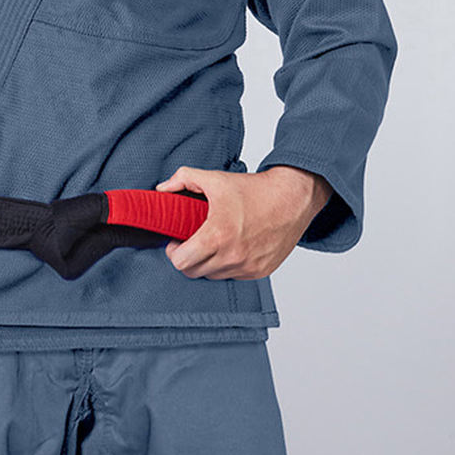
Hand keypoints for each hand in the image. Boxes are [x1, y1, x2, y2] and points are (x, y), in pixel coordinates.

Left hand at [154, 164, 332, 279]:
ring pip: (213, 276)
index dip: (173, 252)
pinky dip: (226, 265)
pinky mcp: (260, 271)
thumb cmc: (255, 190)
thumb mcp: (215, 178)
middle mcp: (233, 256)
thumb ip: (183, 178)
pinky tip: (229, 248)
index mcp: (217, 236)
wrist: (293, 198)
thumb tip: (162, 189)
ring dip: (207, 263)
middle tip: (189, 243)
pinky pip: (233, 276)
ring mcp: (247, 267)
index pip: (181, 262)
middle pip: (193, 272)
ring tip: (210, 244)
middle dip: (187, 258)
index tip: (176, 242)